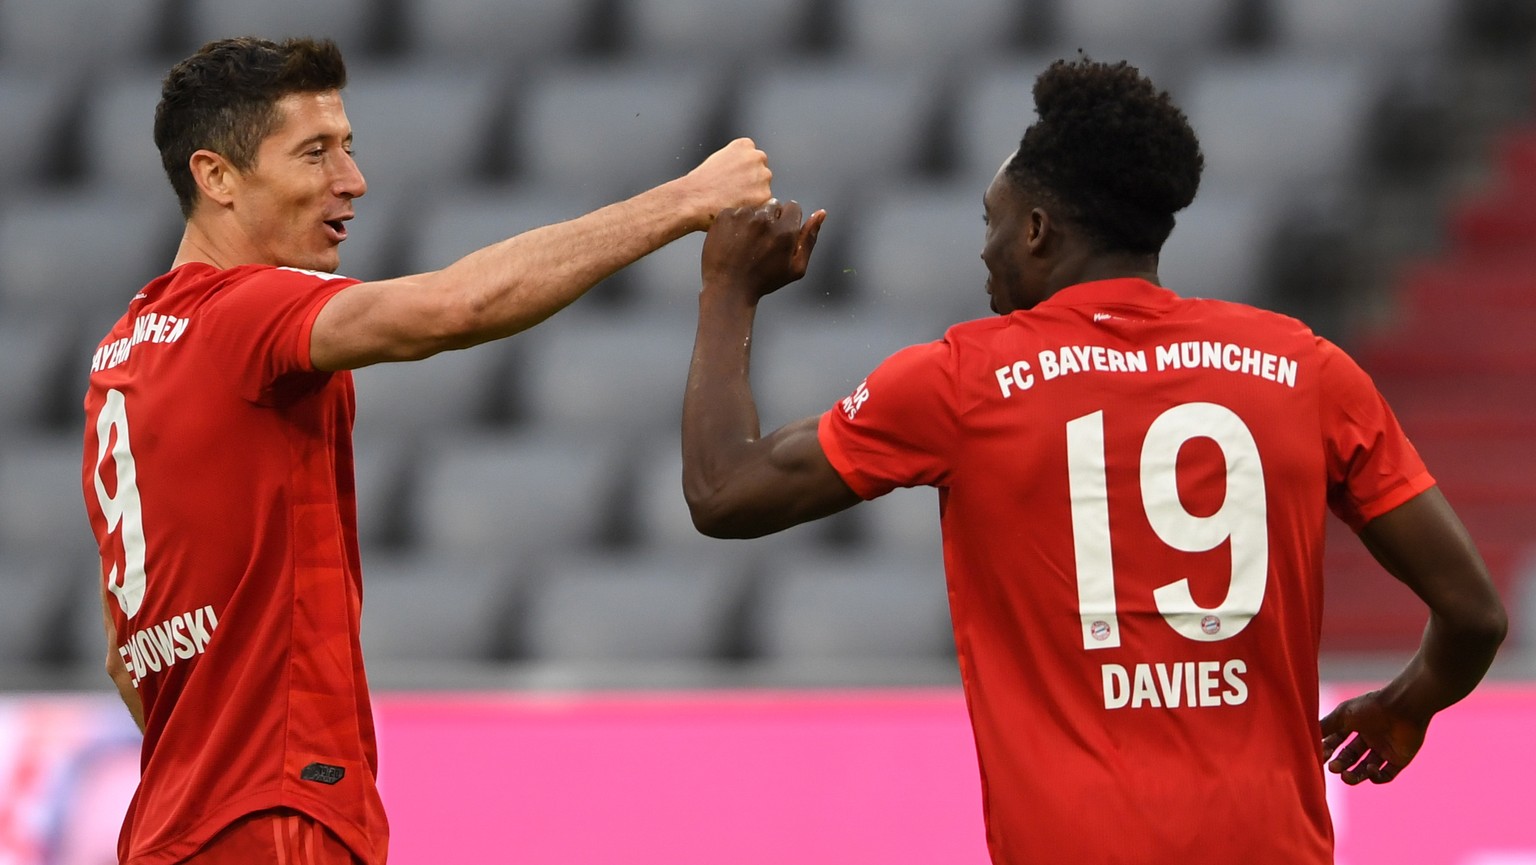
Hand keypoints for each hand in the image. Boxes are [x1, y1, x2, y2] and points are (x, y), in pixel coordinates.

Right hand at [682, 138, 773, 228]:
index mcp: (745, 145)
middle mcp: (757, 157)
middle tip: (733, 193)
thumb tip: (744, 173)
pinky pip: (765, 204)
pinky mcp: (765, 195)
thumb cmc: (700, 183)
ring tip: (734, 202)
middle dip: (751, 183)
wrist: (694, 199)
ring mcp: (763, 176)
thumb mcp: (718, 159)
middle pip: (761, 172)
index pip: (753, 158)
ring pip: (764, 188)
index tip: (733, 180)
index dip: (743, 173)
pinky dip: (754, 209)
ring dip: (754, 196)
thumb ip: (736, 161)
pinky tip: (738, 209)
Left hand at [701, 199, 825, 302]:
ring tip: (746, 242)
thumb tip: (821, 213)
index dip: (788, 220)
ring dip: (752, 220)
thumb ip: (809, 239)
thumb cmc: (764, 281)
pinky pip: (734, 211)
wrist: (728, 288)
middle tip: (762, 239)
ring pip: (753, 208)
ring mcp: (742, 216)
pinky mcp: (724, 216)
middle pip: (773, 205)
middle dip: (771, 218)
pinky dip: (735, 222)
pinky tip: (733, 240)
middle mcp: (764, 218)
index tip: (780, 234)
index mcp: (785, 230)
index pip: (793, 207)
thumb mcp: (795, 267)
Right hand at [1319, 689, 1428, 784]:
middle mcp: (1369, 738)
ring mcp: (1384, 750)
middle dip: (1340, 764)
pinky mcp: (1399, 760)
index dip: (1328, 750)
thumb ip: (1325, 726)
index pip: (1337, 743)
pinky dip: (1376, 776)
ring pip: (1365, 769)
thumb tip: (1305, 735)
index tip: (1321, 755)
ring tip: (1346, 777)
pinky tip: (1371, 768)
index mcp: (1356, 725)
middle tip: (1333, 768)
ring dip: (1354, 776)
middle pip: (1350, 758)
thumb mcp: (1343, 715)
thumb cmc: (1372, 707)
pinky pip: (1385, 775)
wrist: (1403, 707)